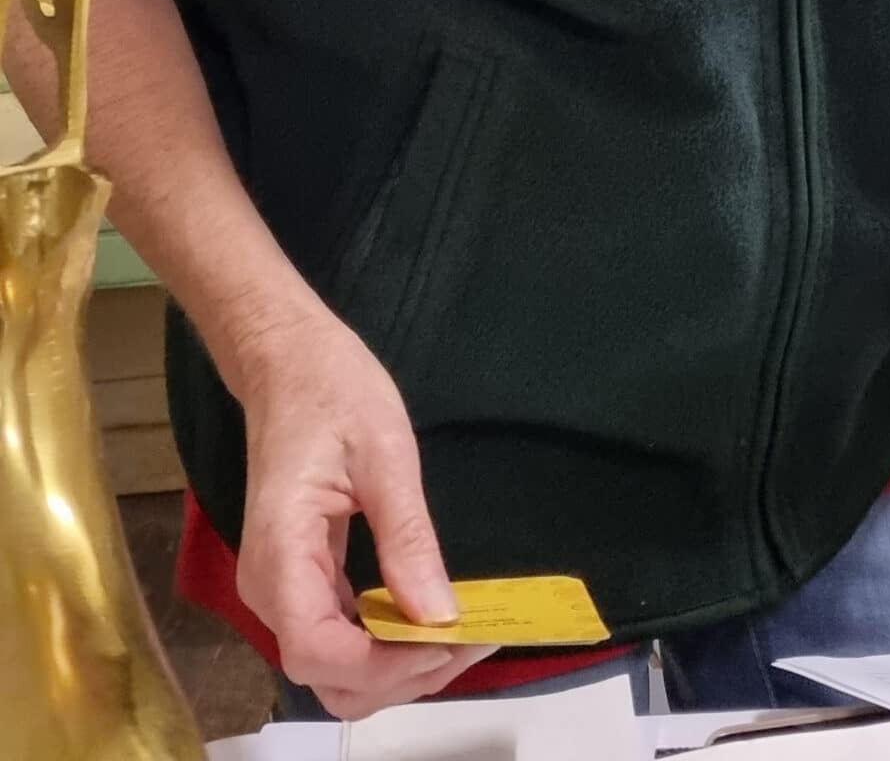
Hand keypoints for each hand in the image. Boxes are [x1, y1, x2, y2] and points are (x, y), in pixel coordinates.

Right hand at [231, 301, 495, 719]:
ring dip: (398, 669)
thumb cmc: (331, 389)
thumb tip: (439, 616)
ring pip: (336, 670)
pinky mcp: (300, 583)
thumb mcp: (384, 451)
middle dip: (402, 676)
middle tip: (471, 640)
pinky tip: (431, 623)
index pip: (318, 650)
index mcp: (280, 552)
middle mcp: (268, 588)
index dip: (385, 664)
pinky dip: (386, 647)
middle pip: (330, 677)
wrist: (285, 360)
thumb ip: (406, 537)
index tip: (449, 640)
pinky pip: (339, 639)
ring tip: (461, 635)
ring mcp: (281, 590)